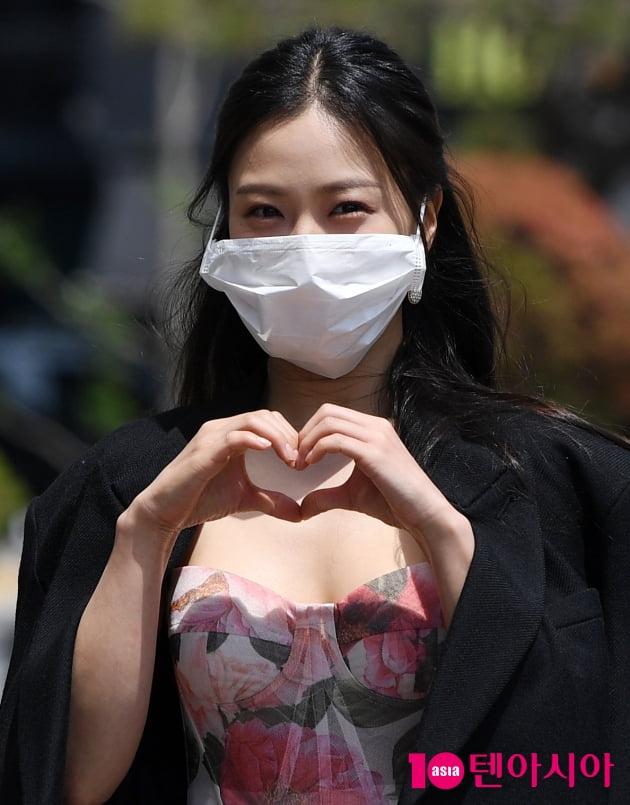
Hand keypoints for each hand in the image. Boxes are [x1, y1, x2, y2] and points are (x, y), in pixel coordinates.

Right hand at [128, 410, 301, 538]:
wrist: (165, 513)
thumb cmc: (201, 500)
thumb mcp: (245, 499)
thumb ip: (272, 501)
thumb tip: (301, 514)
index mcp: (231, 434)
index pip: (268, 420)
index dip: (289, 435)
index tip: (302, 460)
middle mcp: (220, 429)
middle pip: (264, 416)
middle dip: (288, 435)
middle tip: (299, 461)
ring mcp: (210, 438)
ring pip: (252, 421)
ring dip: (277, 438)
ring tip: (290, 459)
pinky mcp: (203, 453)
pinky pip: (232, 437)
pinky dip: (253, 440)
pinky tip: (269, 451)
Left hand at [296, 404, 462, 549]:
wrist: (425, 514)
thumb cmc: (394, 502)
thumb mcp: (352, 496)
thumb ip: (327, 496)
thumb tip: (302, 508)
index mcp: (373, 429)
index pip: (332, 414)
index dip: (310, 431)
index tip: (300, 456)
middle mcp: (376, 426)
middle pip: (327, 412)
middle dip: (305, 432)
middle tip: (296, 458)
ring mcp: (377, 436)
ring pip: (329, 422)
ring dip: (308, 441)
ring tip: (301, 464)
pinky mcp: (375, 452)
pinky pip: (336, 440)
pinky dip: (317, 450)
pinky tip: (312, 465)